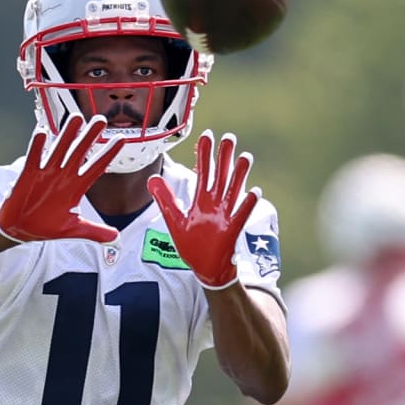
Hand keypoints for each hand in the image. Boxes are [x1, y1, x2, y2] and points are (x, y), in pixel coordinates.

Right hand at [0, 113, 123, 243]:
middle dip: (90, 136)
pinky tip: (43, 132)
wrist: (21, 229)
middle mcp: (64, 175)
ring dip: (67, 135)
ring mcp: (47, 173)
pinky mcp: (29, 175)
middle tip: (101, 119)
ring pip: (59, 150)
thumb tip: (116, 238)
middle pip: (80, 152)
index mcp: (76, 186)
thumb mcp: (74, 230)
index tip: (121, 139)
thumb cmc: (47, 226)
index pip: (97, 167)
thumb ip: (95, 232)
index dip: (108, 153)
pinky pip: (34, 158)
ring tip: (75, 118)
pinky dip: (38, 146)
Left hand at [148, 130, 259, 288]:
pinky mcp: (232, 230)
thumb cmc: (192, 244)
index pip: (203, 172)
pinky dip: (247, 204)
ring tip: (245, 158)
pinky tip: (253, 191)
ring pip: (234, 191)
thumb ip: (165, 199)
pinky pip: (241, 215)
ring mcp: (225, 215)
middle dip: (224, 158)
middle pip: (221, 176)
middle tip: (229, 138)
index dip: (205, 154)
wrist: (204, 269)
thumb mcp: (175, 220)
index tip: (207, 135)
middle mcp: (215, 204)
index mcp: (201, 200)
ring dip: (239, 175)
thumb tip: (151, 178)